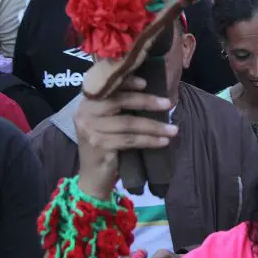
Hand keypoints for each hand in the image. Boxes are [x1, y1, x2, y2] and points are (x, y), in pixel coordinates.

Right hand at [75, 77, 177, 198]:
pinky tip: (163, 142)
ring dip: (154, 126)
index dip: (127, 82)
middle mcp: (84, 113)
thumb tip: (152, 94)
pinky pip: (130, 140)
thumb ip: (120, 106)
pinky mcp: (99, 146)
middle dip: (146, 102)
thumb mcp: (109, 121)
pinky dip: (149, 140)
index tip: (146, 83)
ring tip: (173, 129)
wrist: (94, 176)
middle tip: (168, 104)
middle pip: (118, 101)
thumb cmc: (107, 144)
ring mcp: (90, 130)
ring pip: (128, 123)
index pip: (107, 86)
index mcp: (87, 102)